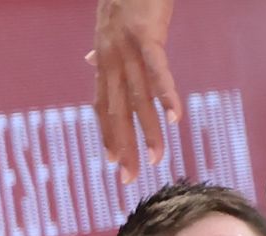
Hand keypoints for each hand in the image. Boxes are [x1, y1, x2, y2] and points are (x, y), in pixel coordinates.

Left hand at [91, 0, 181, 183]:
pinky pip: (156, 69)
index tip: (114, 163)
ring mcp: (125, 47)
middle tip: (128, 179)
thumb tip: (90, 61)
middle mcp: (110, 57)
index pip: (103, 105)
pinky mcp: (146, 34)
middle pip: (117, 110)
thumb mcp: (111, 26)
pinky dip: (166, 94)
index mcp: (104, 58)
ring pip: (138, 97)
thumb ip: (103, 48)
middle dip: (123, 147)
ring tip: (158, 158)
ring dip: (148, 130)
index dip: (108, 135)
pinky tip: (175, 117)